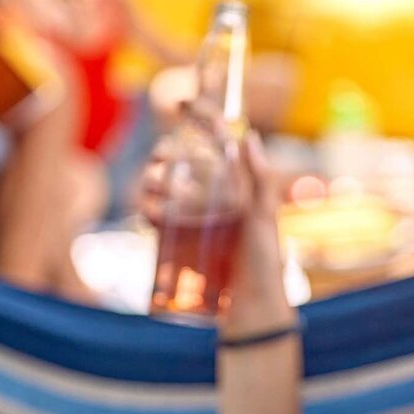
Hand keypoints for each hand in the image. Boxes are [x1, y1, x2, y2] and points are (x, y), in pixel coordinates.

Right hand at [138, 108, 289, 332]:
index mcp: (238, 183)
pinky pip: (158, 217)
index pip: (218, 141)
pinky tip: (149, 211)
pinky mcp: (179, 239)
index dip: (202, 117)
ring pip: (165, 186)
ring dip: (151, 179)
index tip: (184, 104)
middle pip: (182, 161)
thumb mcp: (264, 220)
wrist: (250, 309)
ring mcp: (195, 216)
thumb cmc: (264, 264)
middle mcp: (214, 194)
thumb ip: (261, 182)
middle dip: (166, 153)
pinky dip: (149, 209)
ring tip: (151, 187)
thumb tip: (250, 137)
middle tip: (161, 158)